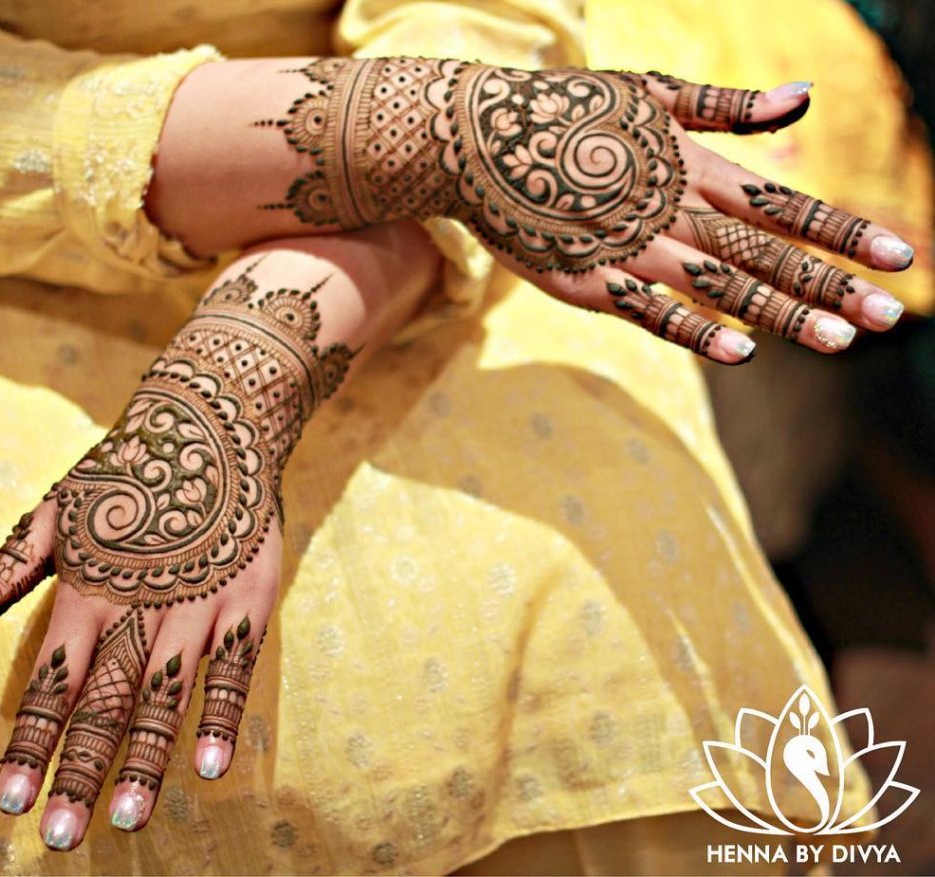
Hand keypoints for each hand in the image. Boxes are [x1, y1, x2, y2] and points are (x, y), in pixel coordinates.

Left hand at [0, 258, 352, 848]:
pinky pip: (232, 666)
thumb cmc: (128, 476)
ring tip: (127, 818)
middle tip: (62, 836)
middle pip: (105, 699)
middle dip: (79, 768)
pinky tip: (209, 764)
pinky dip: (220, 714)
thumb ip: (2, 572)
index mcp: (88, 588)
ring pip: (166, 692)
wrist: (214, 428)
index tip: (11, 802)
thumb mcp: (55, 514)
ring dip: (147, 756)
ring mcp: (196, 603)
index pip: (49, 680)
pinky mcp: (246, 598)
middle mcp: (140, 604)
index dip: (29, 742)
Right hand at [269, 59, 911, 362]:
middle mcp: (674, 210)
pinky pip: (652, 312)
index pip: (784, 204)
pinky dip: (696, 329)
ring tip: (840, 340)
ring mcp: (633, 249)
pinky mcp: (592, 283)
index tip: (900, 255)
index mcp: (692, 166)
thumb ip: (727, 106)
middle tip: (888, 317)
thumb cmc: (565, 113)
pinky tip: (742, 351)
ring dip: (783, 313)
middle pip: (765, 252)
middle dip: (830, 283)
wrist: (480, 141)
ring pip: (721, 285)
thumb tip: (800, 102)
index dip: (843, 230)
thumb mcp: (651, 92)